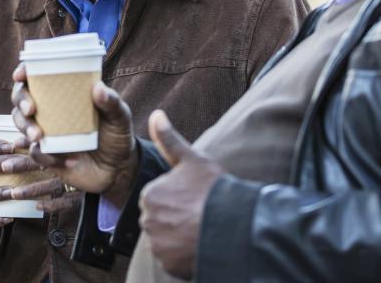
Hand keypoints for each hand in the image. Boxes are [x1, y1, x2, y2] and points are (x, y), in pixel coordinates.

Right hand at [7, 64, 138, 208]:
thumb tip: (98, 87)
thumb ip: (112, 102)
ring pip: (21, 124)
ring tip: (39, 136)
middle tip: (30, 109)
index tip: (20, 75)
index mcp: (66, 93)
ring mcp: (46, 132)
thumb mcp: (120, 117)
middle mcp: (50, 110)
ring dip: (25, 128)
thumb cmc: (117, 136)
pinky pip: (36, 153)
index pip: (38, 77)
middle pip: (22, 98)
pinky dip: (48, 156)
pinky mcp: (46, 155)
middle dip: (21, 101)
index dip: (24, 73)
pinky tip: (71, 160)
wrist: (118, 169)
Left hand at [139, 110, 222, 279]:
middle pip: (160, 219)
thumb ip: (170, 139)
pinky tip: (199, 244)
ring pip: (166, 239)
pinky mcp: (169, 265)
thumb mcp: (193, 160)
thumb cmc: (214, 190)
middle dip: (176, 218)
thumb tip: (156, 115)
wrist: (233, 225)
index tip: (195, 198)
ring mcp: (157, 245)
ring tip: (201, 229)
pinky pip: (172, 259)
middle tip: (199, 214)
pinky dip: (183, 254)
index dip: (178, 198)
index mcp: (150, 194)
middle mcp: (148, 221)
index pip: (159, 198)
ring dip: (179, 236)